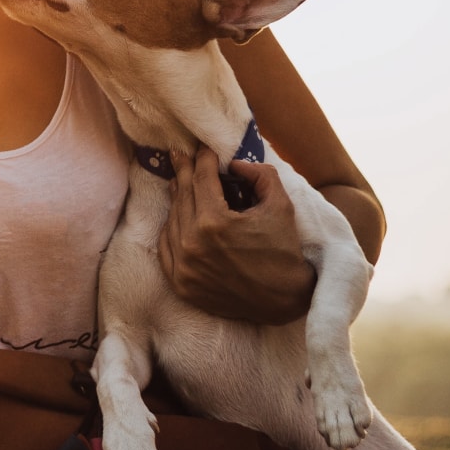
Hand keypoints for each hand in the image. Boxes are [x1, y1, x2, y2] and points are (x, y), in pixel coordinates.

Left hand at [158, 152, 314, 323]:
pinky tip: (177, 216)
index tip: (203, 148)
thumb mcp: (280, 205)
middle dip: (184, 171)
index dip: (202, 160)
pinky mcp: (180, 284)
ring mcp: (183, 266)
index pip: (202, 180)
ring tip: (180, 181)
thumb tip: (235, 164)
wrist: (283, 301)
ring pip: (172, 220)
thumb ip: (260, 175)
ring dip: (177, 198)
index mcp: (214, 223)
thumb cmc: (283, 251)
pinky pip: (166, 247)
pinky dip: (171, 228)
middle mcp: (192, 244)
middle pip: (183, 196)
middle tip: (179, 154)